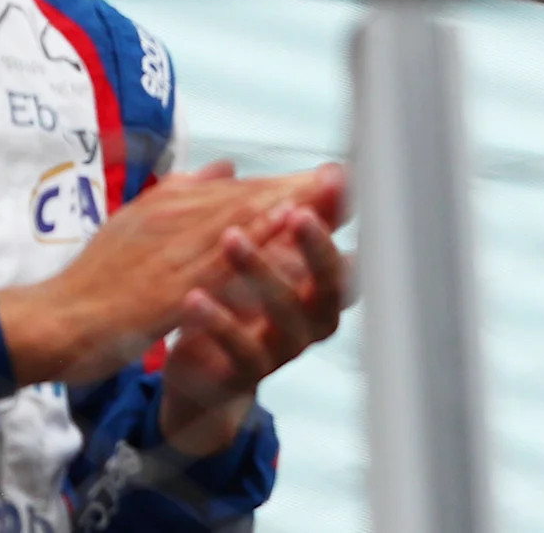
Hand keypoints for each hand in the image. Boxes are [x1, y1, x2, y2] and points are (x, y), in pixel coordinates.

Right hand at [0, 162, 343, 387]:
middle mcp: (172, 220)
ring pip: (237, 228)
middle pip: (248, 200)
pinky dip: (253, 255)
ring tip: (328, 200)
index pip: (240, 189)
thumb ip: (181, 192)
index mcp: (169, 204)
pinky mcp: (165, 291)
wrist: (51, 321)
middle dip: (299, 187)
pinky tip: (284, 248)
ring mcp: (169, 255)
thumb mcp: (135, 223)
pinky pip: (218, 270)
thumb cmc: (95, 277)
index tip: (333, 173)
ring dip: (285, 211)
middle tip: (347, 177)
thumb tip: (225, 165)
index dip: (288, 181)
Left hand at [156, 177, 353, 455]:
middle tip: (296, 212)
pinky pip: (242, 349)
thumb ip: (294, 216)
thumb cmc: (241, 302)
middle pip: (333, 283)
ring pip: (286, 311)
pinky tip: (195, 296)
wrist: (201, 370)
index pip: (348, 245)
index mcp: (324, 285)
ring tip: (231, 238)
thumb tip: (330, 169)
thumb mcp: (270, 254)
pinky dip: (220, 322)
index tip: (333, 179)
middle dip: (318, 246)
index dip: (343, 215)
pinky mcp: (249, 374)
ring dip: (260, 271)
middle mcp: (317, 317)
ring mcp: (286, 348)